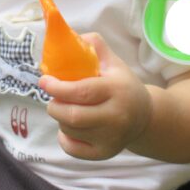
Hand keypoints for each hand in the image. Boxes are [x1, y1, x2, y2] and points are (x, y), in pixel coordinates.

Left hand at [39, 33, 151, 160]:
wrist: (145, 117)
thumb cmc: (122, 85)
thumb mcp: (113, 62)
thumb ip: (93, 46)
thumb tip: (67, 35)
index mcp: (117, 90)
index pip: (81, 91)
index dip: (57, 87)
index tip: (44, 82)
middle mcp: (117, 117)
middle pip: (72, 116)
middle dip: (54, 105)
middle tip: (54, 98)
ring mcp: (111, 138)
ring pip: (70, 130)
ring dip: (60, 118)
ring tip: (67, 109)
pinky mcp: (104, 153)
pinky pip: (72, 149)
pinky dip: (64, 138)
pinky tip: (70, 128)